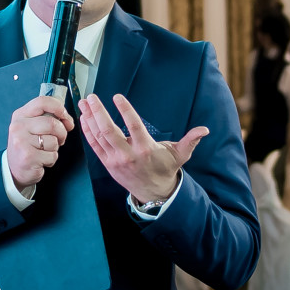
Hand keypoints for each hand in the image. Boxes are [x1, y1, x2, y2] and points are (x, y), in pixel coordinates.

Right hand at [7, 95, 74, 190]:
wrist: (13, 168)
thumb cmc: (27, 145)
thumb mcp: (31, 126)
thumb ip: (47, 118)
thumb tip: (67, 120)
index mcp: (21, 115)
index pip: (42, 102)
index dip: (59, 107)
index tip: (65, 116)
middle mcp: (19, 126)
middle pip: (52, 123)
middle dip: (62, 133)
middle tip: (59, 139)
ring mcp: (22, 142)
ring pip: (54, 141)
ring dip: (55, 148)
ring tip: (45, 151)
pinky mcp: (28, 157)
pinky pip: (52, 155)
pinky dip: (51, 159)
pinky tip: (41, 160)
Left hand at [78, 93, 208, 203]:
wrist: (154, 193)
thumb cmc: (166, 168)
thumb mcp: (180, 155)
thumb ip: (190, 141)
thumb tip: (205, 130)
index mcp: (146, 149)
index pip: (133, 126)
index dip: (125, 110)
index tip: (117, 96)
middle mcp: (128, 154)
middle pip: (109, 131)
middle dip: (99, 113)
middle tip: (92, 97)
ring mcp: (115, 160)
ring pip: (99, 137)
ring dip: (89, 119)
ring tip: (84, 103)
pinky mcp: (107, 164)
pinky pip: (94, 146)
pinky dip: (87, 132)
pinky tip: (84, 118)